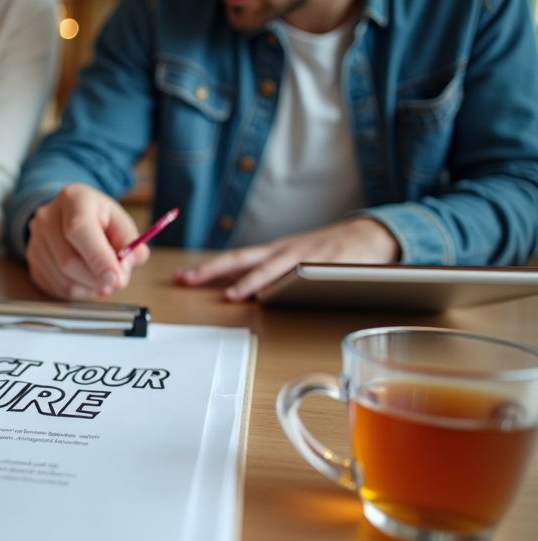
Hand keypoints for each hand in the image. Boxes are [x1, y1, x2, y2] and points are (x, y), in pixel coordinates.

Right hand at [25, 184, 149, 299]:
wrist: (70, 216)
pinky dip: (79, 291)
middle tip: (116, 280)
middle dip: (97, 278)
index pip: (79, 230)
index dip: (98, 258)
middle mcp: (47, 218)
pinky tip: (87, 279)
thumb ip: (130, 244)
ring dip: (90, 287)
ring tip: (102, 277)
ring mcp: (35, 241)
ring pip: (64, 280)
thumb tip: (124, 269)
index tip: (116, 279)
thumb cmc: (99, 219)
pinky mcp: (33, 262)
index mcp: (73, 199)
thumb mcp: (121, 223)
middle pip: (69, 261)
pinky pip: (57, 288)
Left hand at [174, 217, 400, 300]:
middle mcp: (283, 251)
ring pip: (271, 269)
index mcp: (273, 251)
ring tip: (231, 295)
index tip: (181, 277)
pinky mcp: (326, 264)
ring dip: (250, 282)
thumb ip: (267, 273)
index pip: (233, 260)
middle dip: (212, 271)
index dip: (207, 269)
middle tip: (187, 279)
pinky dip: (287, 284)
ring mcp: (304, 257)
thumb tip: (235, 289)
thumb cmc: (327, 250)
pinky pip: (303, 275)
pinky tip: (275, 294)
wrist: (370, 234)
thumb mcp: (291, 258)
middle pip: (241, 260)